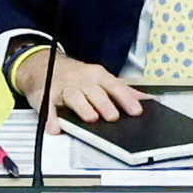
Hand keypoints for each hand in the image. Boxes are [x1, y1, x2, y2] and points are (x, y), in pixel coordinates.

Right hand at [11, 41, 140, 122]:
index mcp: (96, 76)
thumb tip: (149, 99)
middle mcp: (81, 81)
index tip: (136, 111)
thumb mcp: (101, 78)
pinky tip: (55, 127)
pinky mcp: (46, 97)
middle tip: (113, 116)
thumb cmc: (77, 76)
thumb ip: (123, 90)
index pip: (114, 86)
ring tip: (90, 118)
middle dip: (104, 104)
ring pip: (74, 97)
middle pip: (94, 92)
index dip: (125, 98)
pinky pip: (48, 108)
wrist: (43, 65)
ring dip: (83, 108)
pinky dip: (51, 118)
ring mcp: (63, 88)